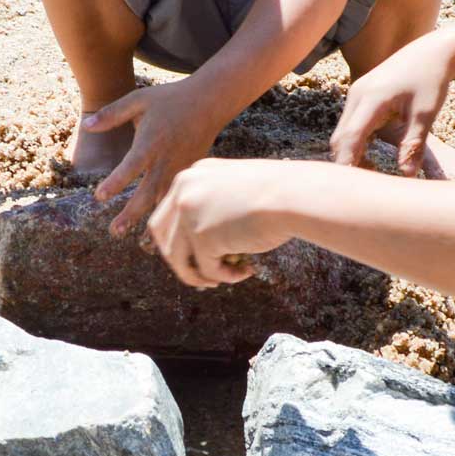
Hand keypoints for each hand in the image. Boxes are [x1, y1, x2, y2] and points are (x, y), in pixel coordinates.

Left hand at [85, 80, 224, 236]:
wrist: (209, 102)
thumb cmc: (170, 99)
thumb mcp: (138, 100)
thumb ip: (112, 114)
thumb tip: (86, 125)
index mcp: (150, 142)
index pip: (131, 167)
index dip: (116, 183)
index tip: (99, 197)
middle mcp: (166, 160)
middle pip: (147, 193)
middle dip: (131, 214)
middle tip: (114, 231)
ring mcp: (180, 169)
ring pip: (165, 201)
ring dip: (152, 221)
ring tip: (140, 244)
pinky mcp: (190, 172)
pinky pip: (178, 198)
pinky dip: (170, 215)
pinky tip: (163, 232)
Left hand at [146, 158, 292, 287]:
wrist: (292, 195)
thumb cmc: (277, 194)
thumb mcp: (236, 191)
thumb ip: (214, 207)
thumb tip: (203, 246)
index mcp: (192, 175)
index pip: (168, 212)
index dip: (178, 238)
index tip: (195, 254)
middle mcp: (184, 191)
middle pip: (162, 234)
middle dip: (178, 259)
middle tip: (201, 274)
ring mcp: (189, 213)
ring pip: (178, 258)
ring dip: (198, 274)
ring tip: (220, 280)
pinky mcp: (201, 236)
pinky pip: (206, 269)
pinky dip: (224, 277)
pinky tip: (244, 273)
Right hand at [328, 33, 454, 174]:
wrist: (431, 52)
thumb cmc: (431, 80)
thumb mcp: (426, 113)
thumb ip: (414, 144)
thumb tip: (406, 174)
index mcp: (372, 98)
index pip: (352, 136)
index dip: (348, 162)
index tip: (350, 187)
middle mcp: (358, 95)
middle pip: (341, 137)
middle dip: (348, 162)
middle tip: (365, 187)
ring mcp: (356, 95)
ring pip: (343, 132)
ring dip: (351, 154)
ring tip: (372, 173)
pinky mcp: (360, 96)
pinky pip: (350, 125)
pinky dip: (355, 144)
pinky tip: (371, 158)